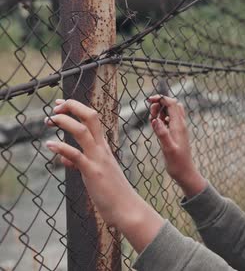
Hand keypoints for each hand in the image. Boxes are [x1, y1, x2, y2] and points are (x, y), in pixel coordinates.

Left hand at [45, 99, 163, 252]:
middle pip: (91, 117)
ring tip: (50, 119)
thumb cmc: (112, 192)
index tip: (61, 105)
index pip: (93, 119)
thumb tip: (64, 159)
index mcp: (104, 147)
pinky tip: (49, 145)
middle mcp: (102, 149)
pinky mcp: (93, 172)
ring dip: (65, 122)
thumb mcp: (94, 173)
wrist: (127, 208)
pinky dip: (62, 148)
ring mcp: (98, 159)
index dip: (76, 108)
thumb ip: (79, 163)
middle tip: (56, 106)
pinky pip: (76, 156)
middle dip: (73, 107)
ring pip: (83, 132)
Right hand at [148, 95, 206, 196]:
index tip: (148, 100)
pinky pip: (170, 120)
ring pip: (171, 111)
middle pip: (172, 104)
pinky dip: (162, 118)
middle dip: (160, 103)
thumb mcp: (168, 149)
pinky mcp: (176, 134)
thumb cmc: (177, 163)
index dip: (161, 98)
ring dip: (161, 111)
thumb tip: (155, 120)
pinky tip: (156, 125)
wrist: (185, 173)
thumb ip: (162, 134)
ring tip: (152, 120)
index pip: (172, 103)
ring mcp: (179, 129)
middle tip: (151, 115)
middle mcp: (180, 125)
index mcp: (178, 126)